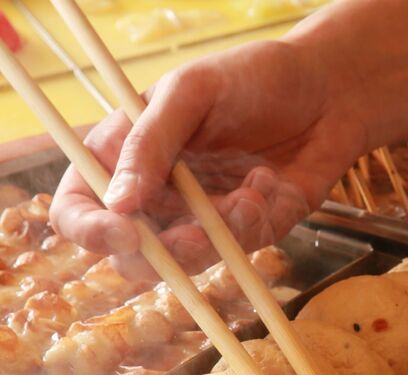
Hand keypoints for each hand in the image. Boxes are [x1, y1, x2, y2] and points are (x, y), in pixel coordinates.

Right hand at [50, 39, 368, 279]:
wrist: (329, 90)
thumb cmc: (252, 77)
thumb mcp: (191, 93)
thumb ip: (150, 143)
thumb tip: (117, 202)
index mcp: (124, 156)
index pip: (78, 207)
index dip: (89, 228)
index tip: (123, 230)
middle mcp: (155, 196)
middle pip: (127, 255)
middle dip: (158, 254)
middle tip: (191, 234)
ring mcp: (198, 220)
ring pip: (184, 264)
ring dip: (216, 235)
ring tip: (252, 190)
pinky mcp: (243, 235)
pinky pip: (236, 252)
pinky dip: (255, 221)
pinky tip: (271, 183)